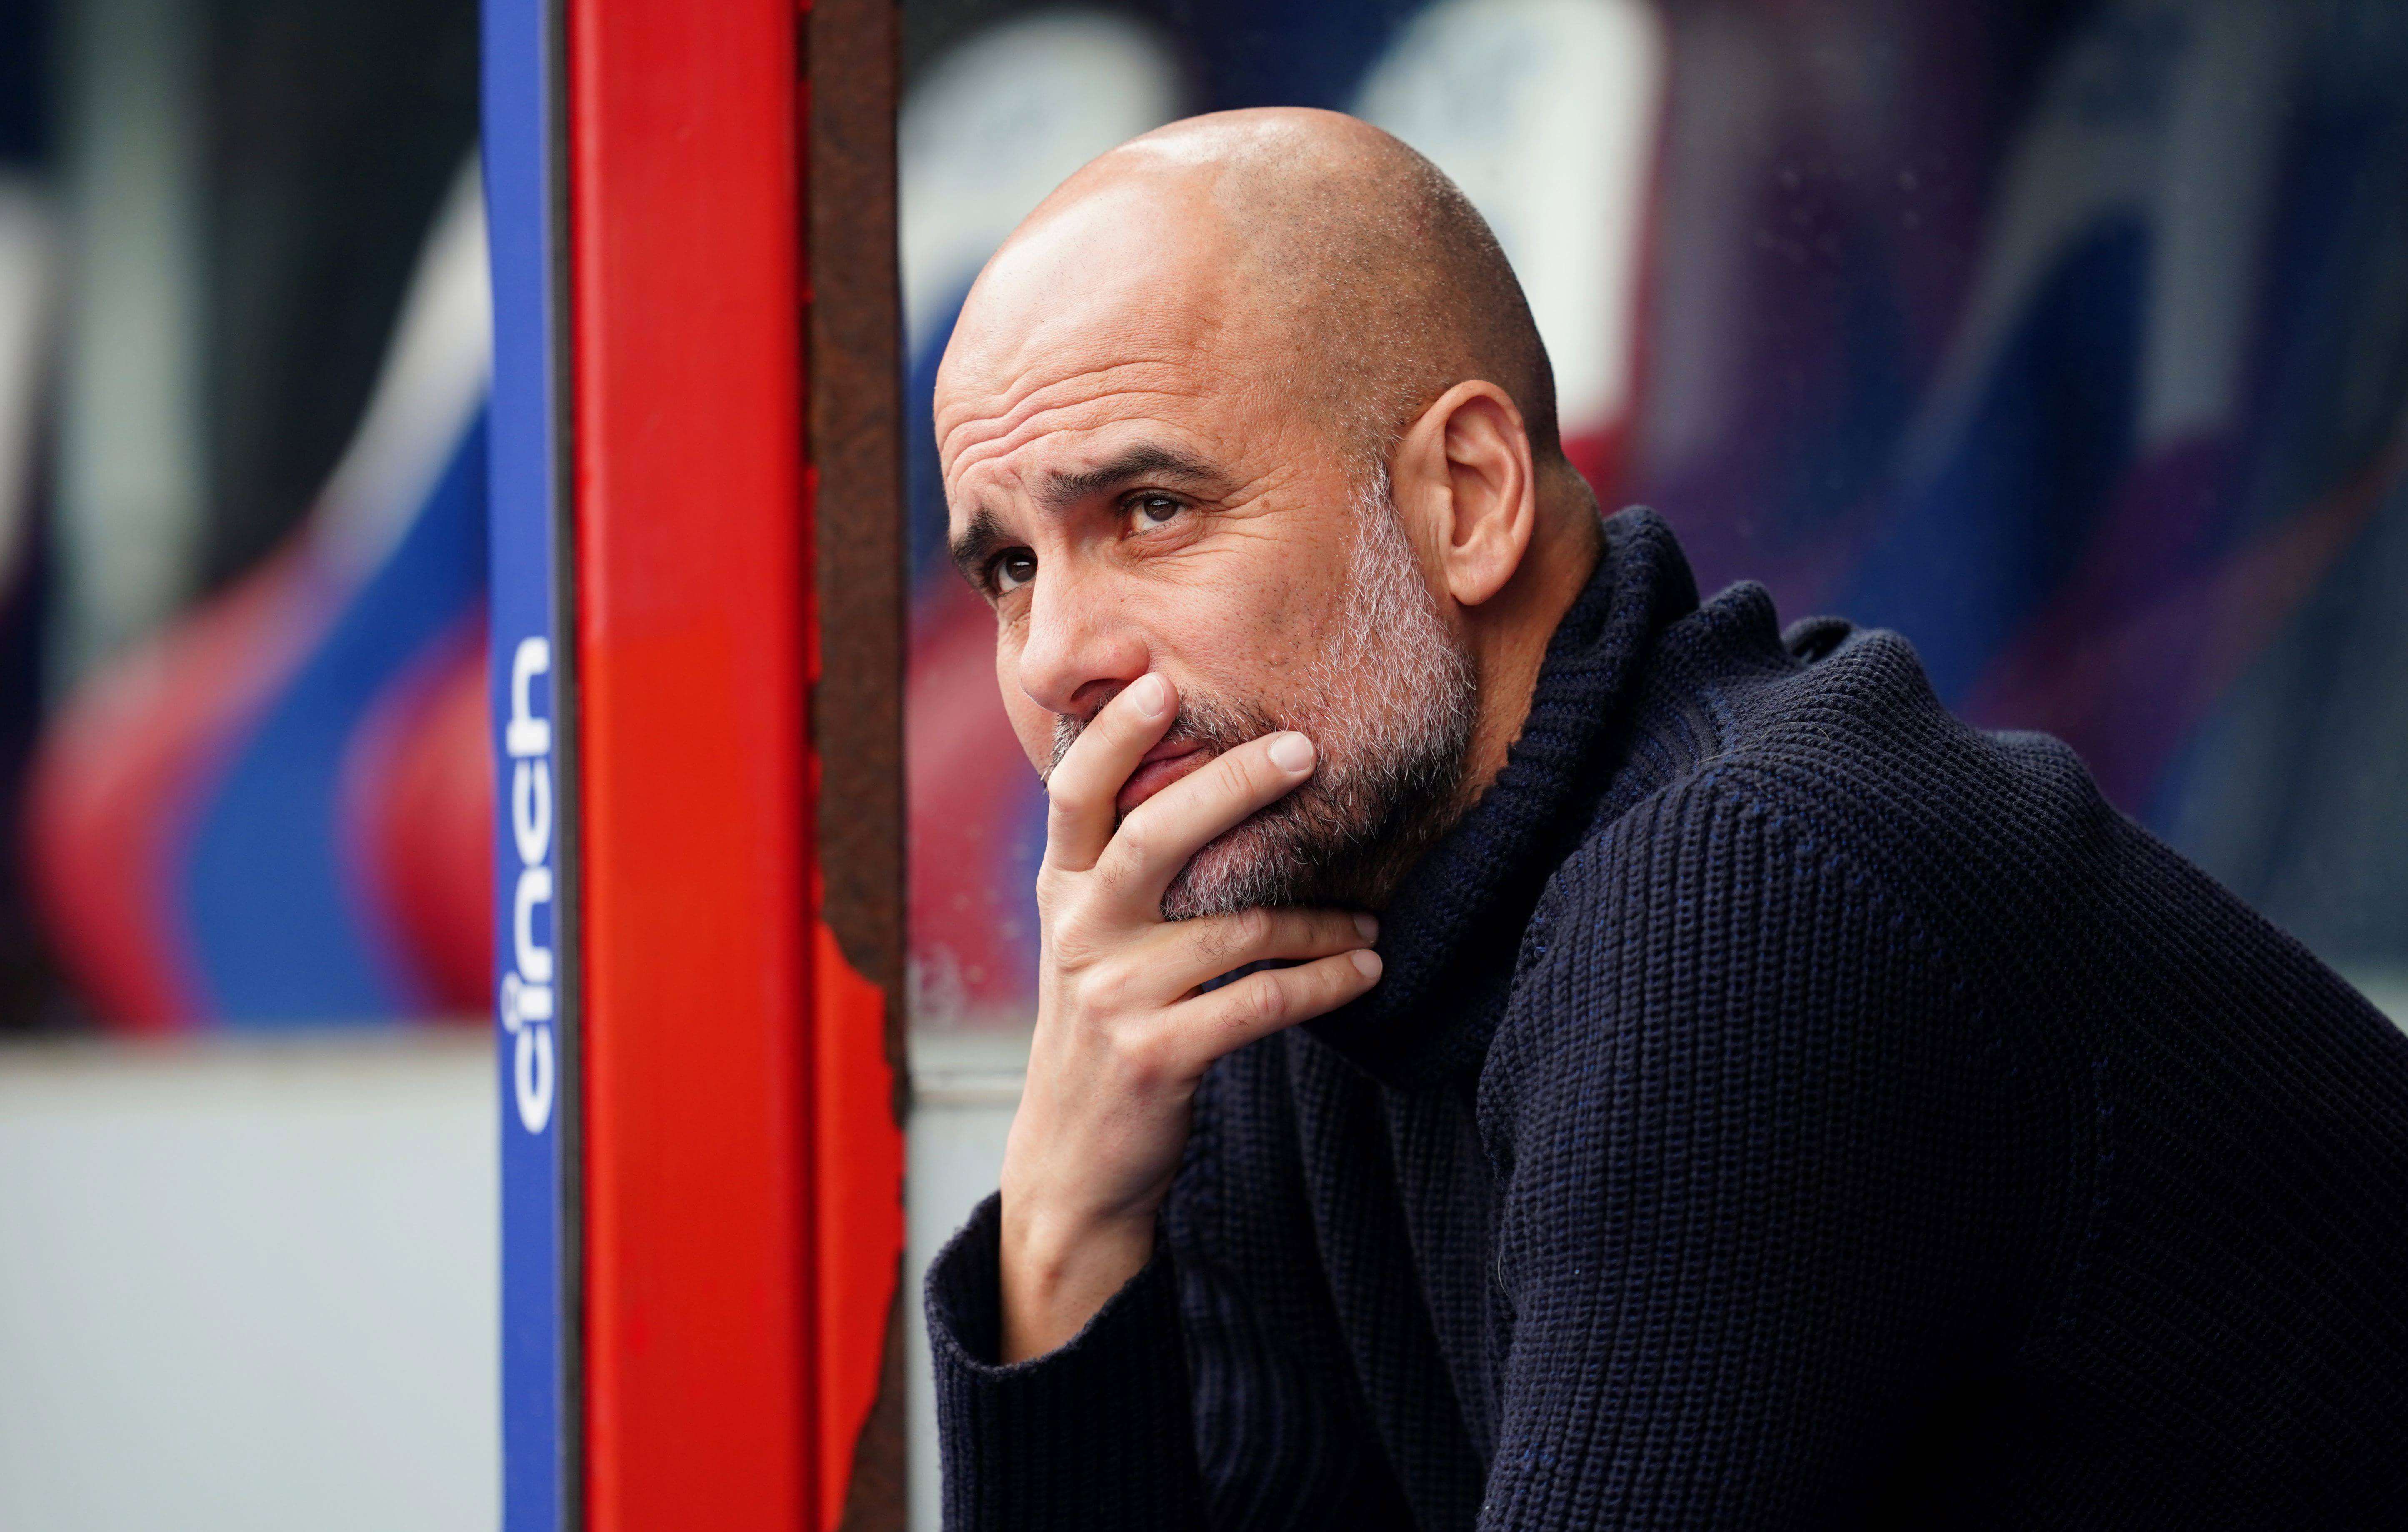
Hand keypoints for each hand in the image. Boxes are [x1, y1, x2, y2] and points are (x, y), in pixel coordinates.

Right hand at [997, 672, 1382, 1360]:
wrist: (1073, 1165)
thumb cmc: (1103, 1032)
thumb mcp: (1090, 942)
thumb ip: (1120, 869)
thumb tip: (1195, 778)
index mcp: (1061, 892)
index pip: (1073, 794)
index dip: (1111, 735)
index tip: (1160, 680)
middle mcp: (1077, 933)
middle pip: (1151, 837)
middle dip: (1230, 786)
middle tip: (1305, 748)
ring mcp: (1112, 997)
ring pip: (1233, 927)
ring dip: (1319, 918)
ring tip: (1371, 917)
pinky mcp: (1155, 1055)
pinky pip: (1260, 1001)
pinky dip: (1324, 981)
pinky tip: (1365, 971)